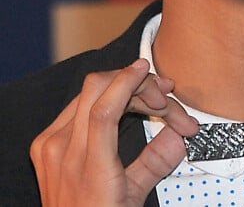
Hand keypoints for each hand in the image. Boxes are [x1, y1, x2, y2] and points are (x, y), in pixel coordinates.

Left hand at [30, 59, 197, 206]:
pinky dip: (103, 98)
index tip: (145, 69)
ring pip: (88, 94)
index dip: (127, 81)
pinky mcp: (45, 142)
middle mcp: (62, 150)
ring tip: (150, 102)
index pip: (104, 109)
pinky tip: (123, 107)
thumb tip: (178, 136)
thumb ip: (157, 162)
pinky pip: (77, 105)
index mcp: (87, 168)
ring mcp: (50, 144)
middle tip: (163, 96)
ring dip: (121, 89)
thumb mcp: (133, 197)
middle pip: (97, 90)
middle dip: (134, 83)